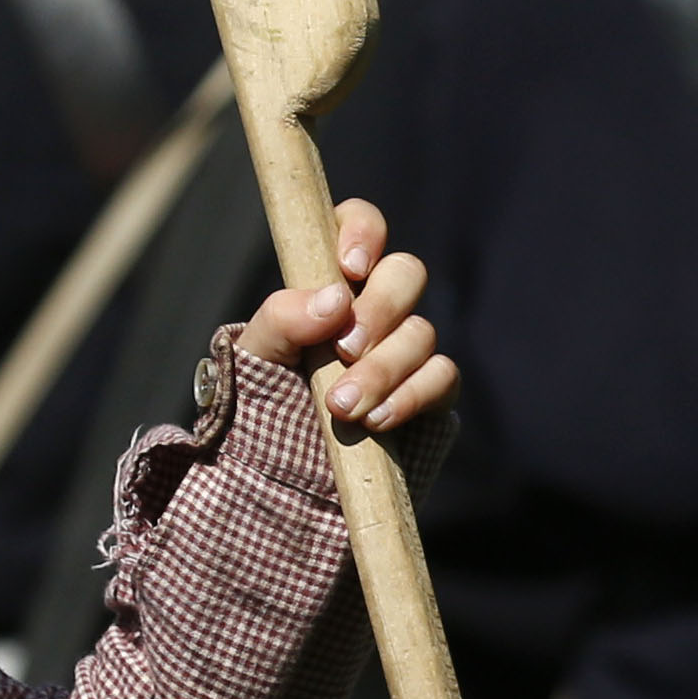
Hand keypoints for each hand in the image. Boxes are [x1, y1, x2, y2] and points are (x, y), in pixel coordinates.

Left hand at [238, 197, 455, 433]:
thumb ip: (282, 319)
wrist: (281, 474)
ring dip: (384, 368)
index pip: (359, 224)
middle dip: (381, 308)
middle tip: (344, 349)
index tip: (348, 270)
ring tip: (343, 407)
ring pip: (422, 332)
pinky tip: (377, 420)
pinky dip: (411, 396)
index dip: (363, 233)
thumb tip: (335, 300)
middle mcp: (374, 305)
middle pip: (406, 273)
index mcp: (331, 279)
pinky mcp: (429, 392)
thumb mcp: (256, 356)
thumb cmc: (264, 400)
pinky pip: (442, 377)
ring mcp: (405, 348)